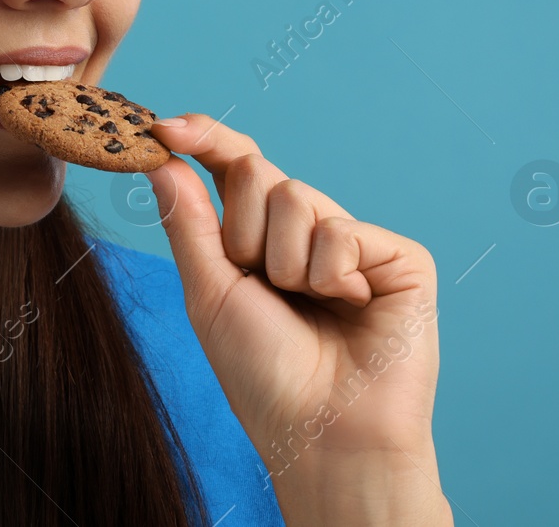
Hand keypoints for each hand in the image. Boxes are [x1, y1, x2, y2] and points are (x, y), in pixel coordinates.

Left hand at [143, 113, 450, 525]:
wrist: (321, 432)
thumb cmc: (262, 373)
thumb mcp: (208, 292)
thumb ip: (187, 221)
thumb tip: (160, 156)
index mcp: (258, 238)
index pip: (231, 165)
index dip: (202, 137)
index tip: (162, 126)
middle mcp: (305, 231)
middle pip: (256, 172)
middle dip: (243, 230)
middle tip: (264, 286)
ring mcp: (353, 240)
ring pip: (296, 196)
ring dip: (285, 262)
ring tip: (308, 306)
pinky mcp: (398, 256)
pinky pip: (342, 229)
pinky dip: (332, 274)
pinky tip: (350, 308)